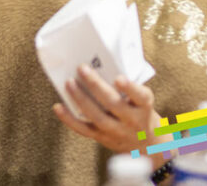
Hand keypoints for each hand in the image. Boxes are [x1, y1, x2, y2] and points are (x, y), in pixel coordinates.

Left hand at [53, 66, 169, 167]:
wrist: (148, 145)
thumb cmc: (139, 112)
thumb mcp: (142, 100)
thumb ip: (126, 87)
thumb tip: (99, 62)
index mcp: (144, 107)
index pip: (141, 97)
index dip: (130, 88)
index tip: (119, 78)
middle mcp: (132, 121)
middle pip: (113, 104)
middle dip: (96, 86)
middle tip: (82, 68)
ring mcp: (117, 131)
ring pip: (97, 116)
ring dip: (81, 99)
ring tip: (69, 82)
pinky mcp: (102, 138)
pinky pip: (84, 130)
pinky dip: (69, 119)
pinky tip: (58, 107)